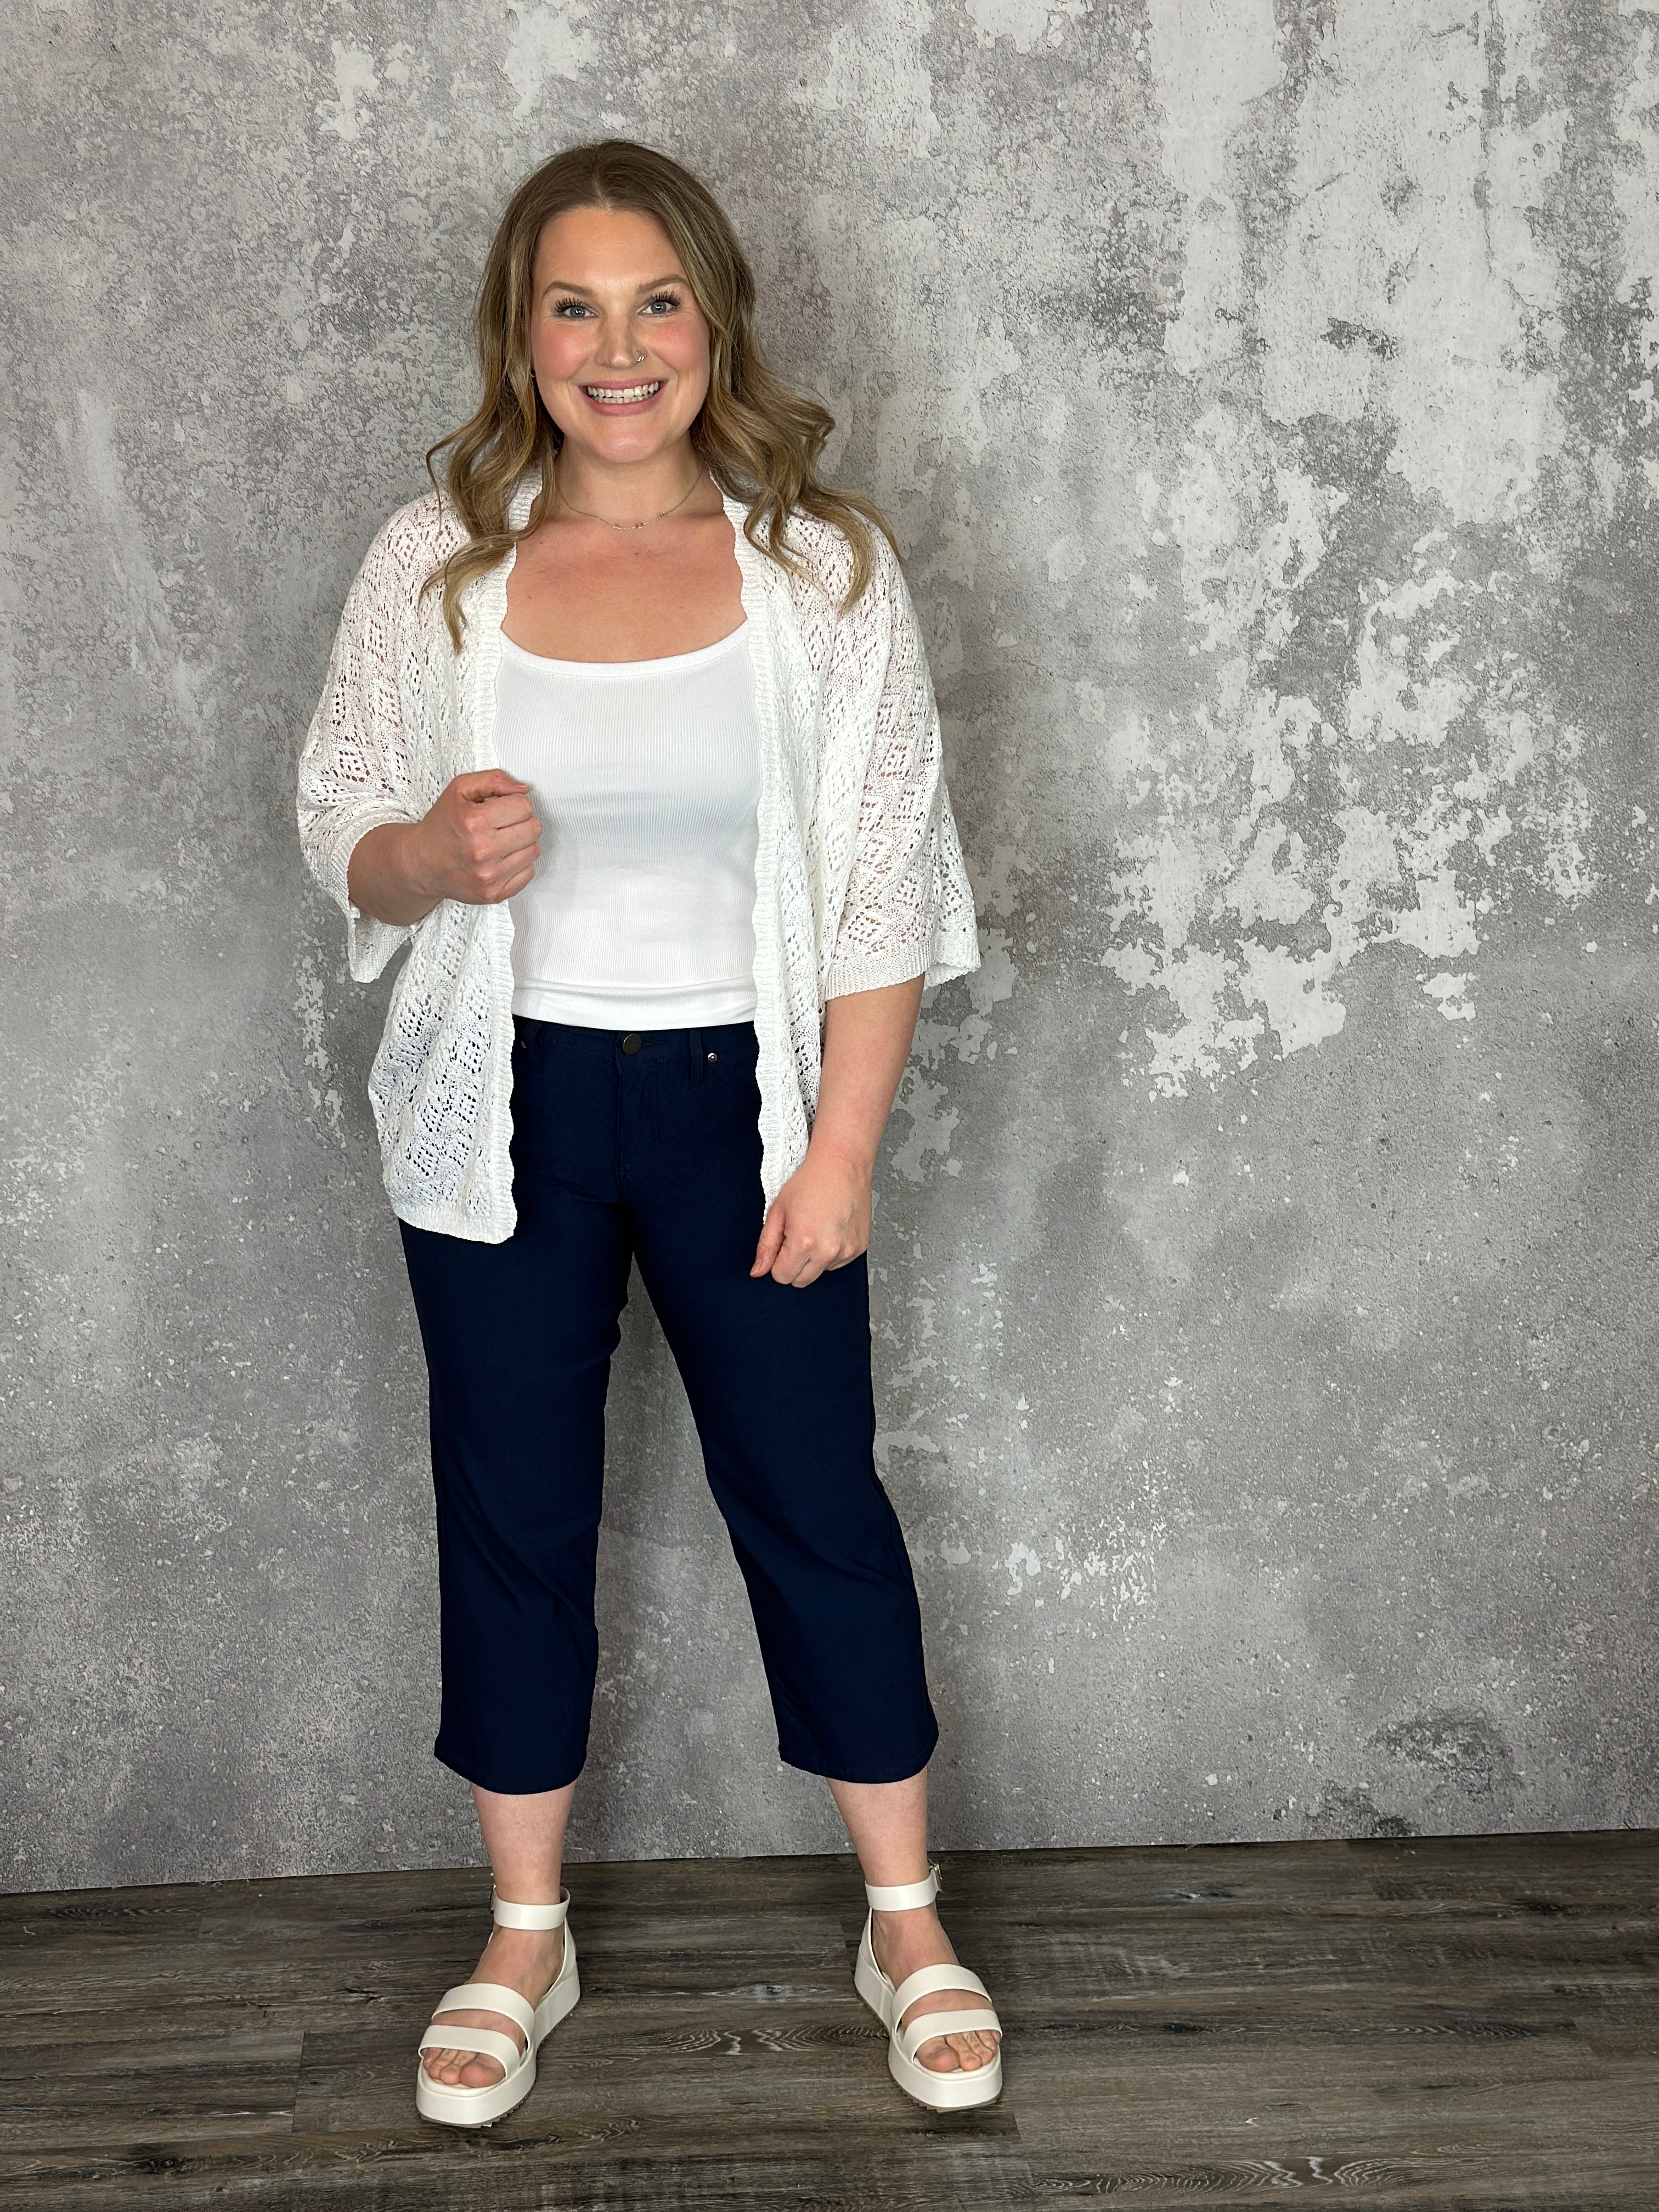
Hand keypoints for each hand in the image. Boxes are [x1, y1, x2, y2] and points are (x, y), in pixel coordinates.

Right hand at [407, 769, 540, 906]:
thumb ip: (493, 780)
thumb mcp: (460, 789)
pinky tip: (501, 858)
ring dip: (521, 843)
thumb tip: (524, 790)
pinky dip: (519, 863)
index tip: (501, 808)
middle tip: (502, 825)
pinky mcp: (495, 893)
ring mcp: (490, 876)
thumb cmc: (442, 825)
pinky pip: (529, 872)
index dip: (514, 803)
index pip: (524, 806)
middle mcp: (482, 851)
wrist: (422, 863)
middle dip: (521, 822)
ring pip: (534, 850)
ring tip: (500, 841)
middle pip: (533, 828)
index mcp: (474, 822)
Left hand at [750, 1144, 871, 1287]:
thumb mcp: (778, 1211)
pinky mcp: (859, 1248)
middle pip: (801, 1281)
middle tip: (796, 1237)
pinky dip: (831, 1253)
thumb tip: (758, 1271)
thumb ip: (766, 1245)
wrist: (842, 1165)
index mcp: (804, 1242)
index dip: (777, 1262)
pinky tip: (830, 1229)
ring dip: (814, 1259)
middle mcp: (828, 1251)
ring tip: (816, 1229)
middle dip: (794, 1265)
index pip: (782, 1277)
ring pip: (820, 1272)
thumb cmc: (810, 1181)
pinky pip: (838, 1263)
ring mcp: (846, 1251)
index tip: (782, 1245)